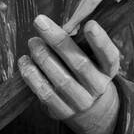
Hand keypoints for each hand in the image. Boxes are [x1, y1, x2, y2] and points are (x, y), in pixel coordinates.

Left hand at [18, 15, 120, 133]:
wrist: (90, 109)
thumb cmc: (86, 72)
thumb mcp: (91, 58)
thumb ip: (79, 43)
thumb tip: (56, 24)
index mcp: (108, 69)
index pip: (109, 56)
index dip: (100, 41)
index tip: (90, 24)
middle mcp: (98, 87)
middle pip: (79, 64)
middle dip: (58, 41)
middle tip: (40, 22)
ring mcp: (81, 101)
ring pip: (61, 80)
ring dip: (43, 58)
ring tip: (33, 42)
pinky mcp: (63, 111)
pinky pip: (46, 94)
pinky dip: (33, 77)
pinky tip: (25, 62)